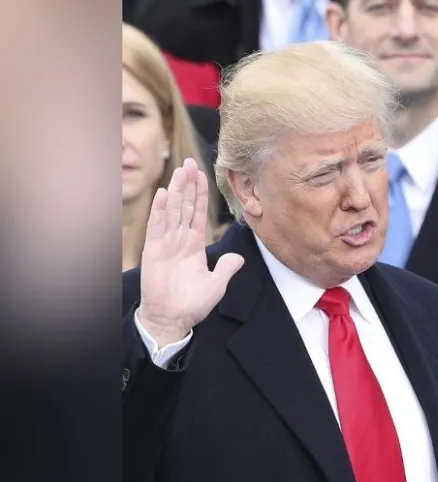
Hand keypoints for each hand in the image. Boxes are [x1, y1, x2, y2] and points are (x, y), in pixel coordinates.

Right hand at [136, 158, 243, 345]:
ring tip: (180, 170)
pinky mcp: (154, 251)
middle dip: (188, 185)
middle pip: (185, 206)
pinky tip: (163, 194)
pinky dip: (160, 210)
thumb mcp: (216, 285)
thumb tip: (239, 258)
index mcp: (194, 245)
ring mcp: (166, 243)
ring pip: (172, 211)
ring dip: (176, 191)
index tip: (202, 175)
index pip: (198, 214)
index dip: (200, 194)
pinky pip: (158, 226)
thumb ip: (226, 268)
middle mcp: (180, 240)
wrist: (172, 319)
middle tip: (190, 163)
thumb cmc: (192, 304)